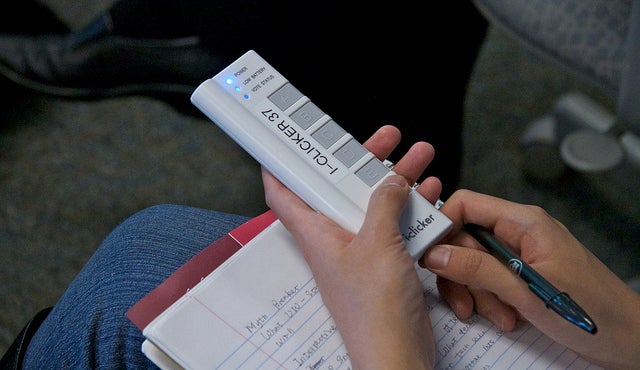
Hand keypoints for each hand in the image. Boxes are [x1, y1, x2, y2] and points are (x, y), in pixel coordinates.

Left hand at [262, 125, 438, 368]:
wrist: (397, 352)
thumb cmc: (374, 308)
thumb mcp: (376, 244)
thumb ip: (382, 205)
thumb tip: (390, 180)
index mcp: (316, 233)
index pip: (283, 194)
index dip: (279, 166)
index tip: (285, 141)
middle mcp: (335, 238)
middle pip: (340, 187)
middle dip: (363, 159)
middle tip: (386, 137)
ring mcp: (361, 250)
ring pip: (374, 203)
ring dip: (397, 180)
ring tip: (422, 155)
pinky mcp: (385, 261)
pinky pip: (396, 225)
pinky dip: (412, 208)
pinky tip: (432, 194)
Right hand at [421, 189, 639, 369]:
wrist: (631, 340)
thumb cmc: (595, 312)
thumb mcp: (528, 292)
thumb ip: (478, 270)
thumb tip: (436, 254)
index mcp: (524, 222)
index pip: (466, 205)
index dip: (442, 226)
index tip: (429, 255)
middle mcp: (520, 232)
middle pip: (465, 240)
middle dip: (462, 274)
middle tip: (467, 302)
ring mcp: (521, 254)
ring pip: (474, 263)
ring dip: (478, 293)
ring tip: (500, 316)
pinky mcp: (523, 275)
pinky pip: (490, 280)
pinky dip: (491, 301)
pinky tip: (508, 318)